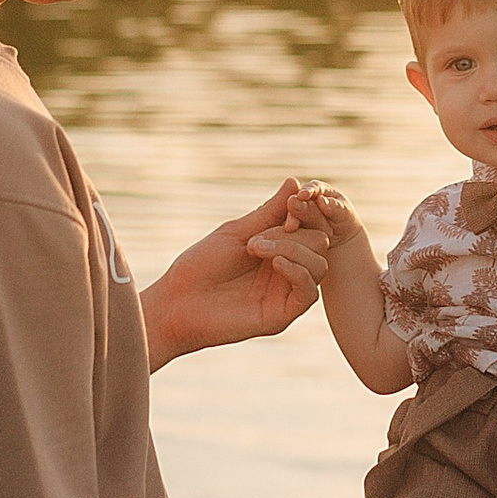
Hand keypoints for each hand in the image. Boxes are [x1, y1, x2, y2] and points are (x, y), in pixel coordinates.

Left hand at [143, 186, 328, 366]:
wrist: (177, 302)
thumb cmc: (201, 266)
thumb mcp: (237, 232)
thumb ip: (269, 212)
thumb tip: (294, 182)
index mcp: (278, 249)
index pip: (309, 226)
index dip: (304, 213)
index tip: (290, 204)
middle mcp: (287, 271)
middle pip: (319, 243)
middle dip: (293, 233)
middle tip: (256, 238)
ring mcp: (285, 293)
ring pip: (319, 265)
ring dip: (293, 249)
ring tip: (257, 248)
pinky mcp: (282, 315)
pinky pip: (309, 293)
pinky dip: (297, 272)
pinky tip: (275, 262)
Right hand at [288, 179, 363, 238]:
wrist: (341, 237)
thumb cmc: (343, 219)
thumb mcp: (343, 213)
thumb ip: (334, 207)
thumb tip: (321, 200)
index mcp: (317, 189)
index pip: (312, 188)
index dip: (307, 191)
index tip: (303, 195)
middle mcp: (303, 199)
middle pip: (297, 200)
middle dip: (295, 206)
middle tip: (293, 209)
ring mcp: (296, 213)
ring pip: (291, 215)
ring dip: (290, 220)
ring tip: (290, 227)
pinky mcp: (292, 226)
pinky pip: (289, 227)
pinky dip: (289, 232)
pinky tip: (289, 236)